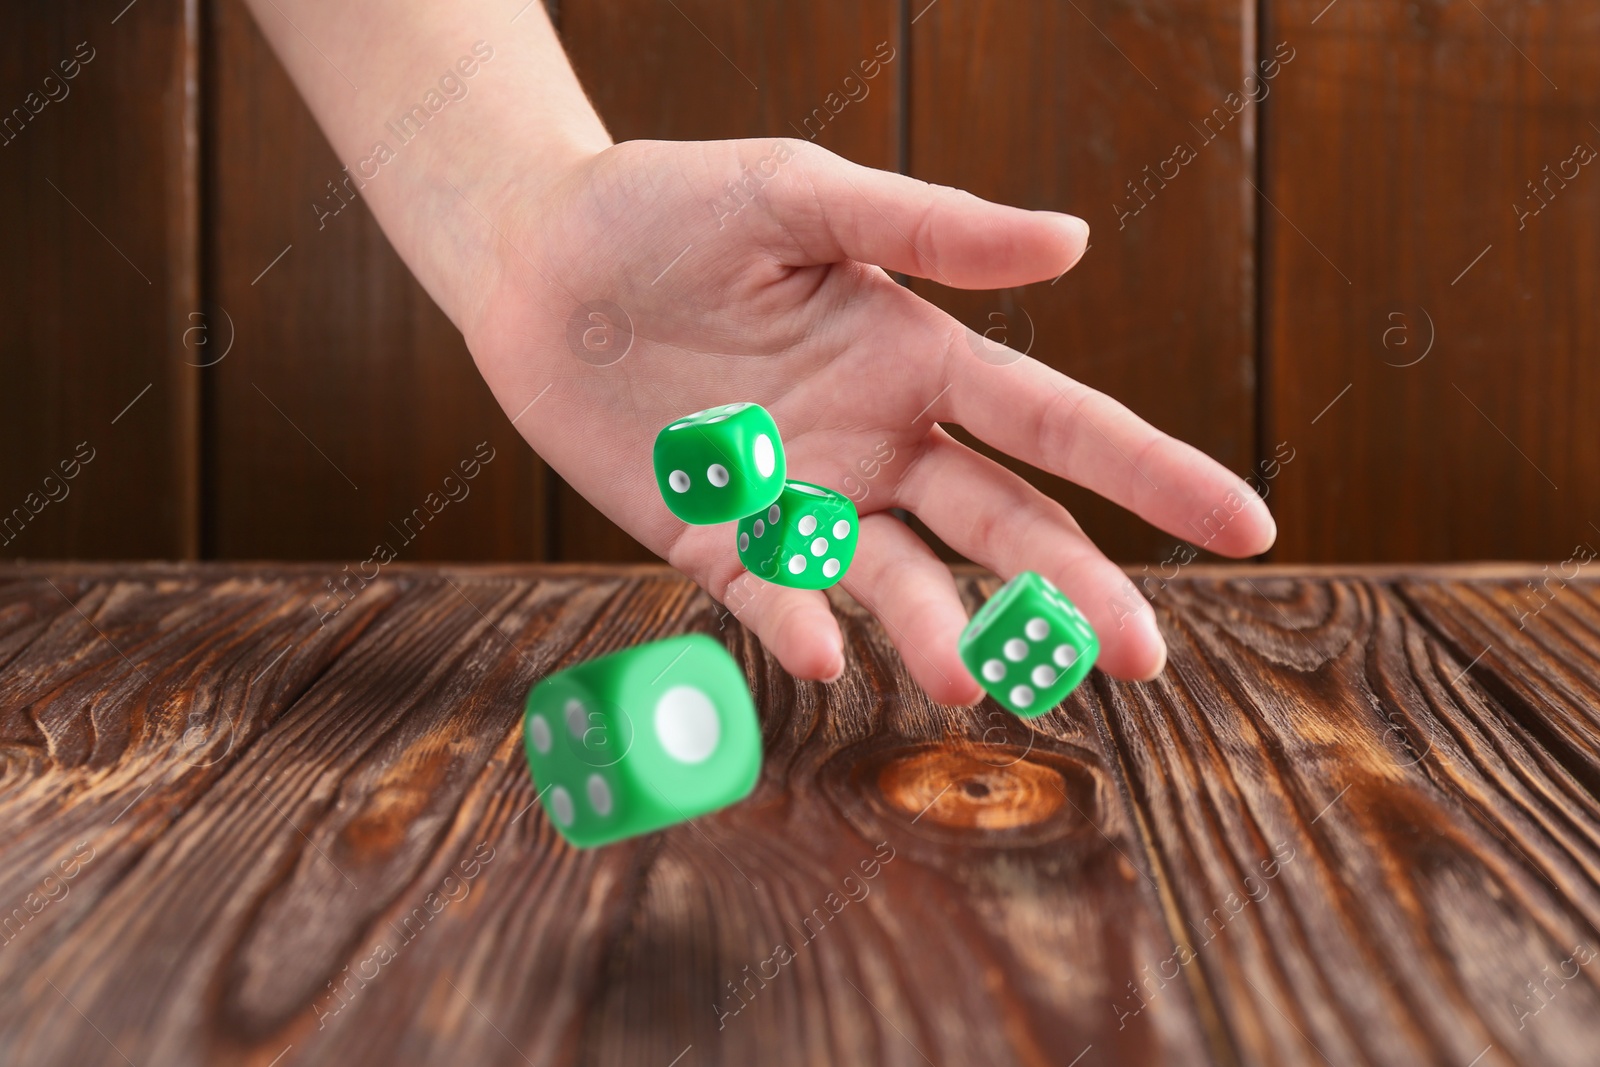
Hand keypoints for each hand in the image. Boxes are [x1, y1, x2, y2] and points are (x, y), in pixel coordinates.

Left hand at [460, 137, 1275, 702]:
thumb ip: (927, 229)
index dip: (1153, 475)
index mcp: (916, 358)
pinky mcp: (715, 540)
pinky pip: (769, 595)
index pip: (1058, 424)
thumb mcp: (800, 195)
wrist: (538, 260)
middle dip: (1073, 590)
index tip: (1249, 527)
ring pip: (897, 578)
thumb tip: (1073, 245)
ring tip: (970, 674)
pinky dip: (796, 623)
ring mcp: (800, 499)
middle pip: (1000, 527)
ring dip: (936, 626)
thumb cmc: (671, 208)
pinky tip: (822, 649)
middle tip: (1141, 657)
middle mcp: (876, 443)